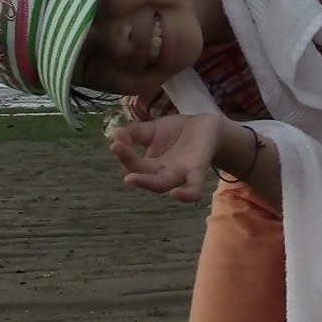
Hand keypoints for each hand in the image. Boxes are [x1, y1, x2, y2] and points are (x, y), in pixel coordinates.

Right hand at [109, 112, 223, 200]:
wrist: (206, 126)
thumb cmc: (176, 132)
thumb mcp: (151, 130)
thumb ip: (134, 133)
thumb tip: (116, 134)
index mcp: (150, 166)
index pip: (133, 164)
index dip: (123, 153)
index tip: (115, 140)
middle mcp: (162, 174)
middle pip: (143, 175)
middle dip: (129, 163)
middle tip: (116, 148)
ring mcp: (180, 174)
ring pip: (161, 184)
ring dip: (146, 183)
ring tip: (129, 179)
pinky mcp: (197, 170)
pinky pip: (194, 189)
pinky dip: (186, 195)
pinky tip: (175, 194)